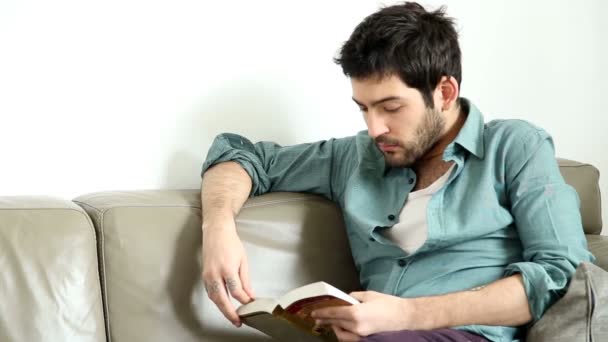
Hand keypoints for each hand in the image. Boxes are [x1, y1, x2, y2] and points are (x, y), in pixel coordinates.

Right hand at [201, 219, 254, 326]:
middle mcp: (215, 273)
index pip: (236, 291)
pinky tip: (223, 304)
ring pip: (214, 297)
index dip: (244, 300)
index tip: (251, 304)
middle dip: (230, 313)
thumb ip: (245, 280)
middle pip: (222, 299)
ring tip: (232, 316)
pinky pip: (210, 292)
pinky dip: (217, 300)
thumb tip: (249, 295)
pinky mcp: (204, 275)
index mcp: (227, 268)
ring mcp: (207, 275)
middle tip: (238, 321)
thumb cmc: (230, 243)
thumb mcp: (243, 260)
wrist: (216, 232)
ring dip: (222, 309)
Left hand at [311, 291, 429, 339]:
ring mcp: (361, 335)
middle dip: (325, 320)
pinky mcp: (366, 339)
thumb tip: (344, 299)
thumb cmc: (388, 304)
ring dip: (335, 327)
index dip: (322, 312)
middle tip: (318, 317)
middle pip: (335, 324)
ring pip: (341, 334)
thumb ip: (353, 297)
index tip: (314, 312)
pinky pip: (350, 338)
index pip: (333, 313)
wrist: (404, 317)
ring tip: (332, 322)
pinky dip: (344, 333)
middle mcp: (356, 326)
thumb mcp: (368, 295)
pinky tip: (343, 328)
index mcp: (356, 313)